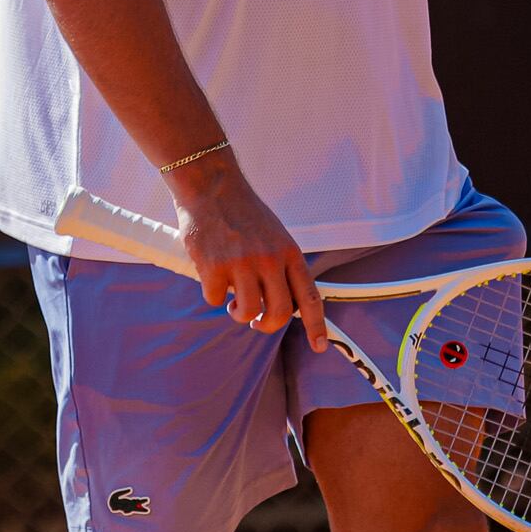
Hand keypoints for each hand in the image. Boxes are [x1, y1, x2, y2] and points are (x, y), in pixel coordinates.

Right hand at [167, 156, 326, 351]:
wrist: (211, 185)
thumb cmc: (243, 213)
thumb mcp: (275, 235)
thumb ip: (281, 267)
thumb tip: (282, 306)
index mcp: (289, 252)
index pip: (309, 296)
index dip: (316, 325)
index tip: (319, 346)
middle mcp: (269, 260)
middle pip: (277, 313)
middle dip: (266, 325)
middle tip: (256, 322)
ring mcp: (241, 264)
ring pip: (246, 312)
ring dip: (238, 313)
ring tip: (232, 301)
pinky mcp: (213, 267)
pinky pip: (215, 299)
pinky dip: (212, 293)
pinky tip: (211, 273)